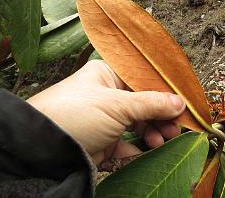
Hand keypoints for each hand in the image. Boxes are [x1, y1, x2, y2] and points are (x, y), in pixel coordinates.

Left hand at [27, 60, 184, 164]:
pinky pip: (127, 141)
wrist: (42, 149)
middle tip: (176, 126)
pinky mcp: (103, 139)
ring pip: (138, 122)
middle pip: (144, 102)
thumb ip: (151, 103)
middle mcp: (107, 93)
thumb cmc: (73, 114)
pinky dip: (139, 145)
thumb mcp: (116, 105)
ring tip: (162, 139)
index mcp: (107, 75)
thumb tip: (179, 102)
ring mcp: (105, 117)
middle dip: (161, 114)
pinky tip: (148, 148)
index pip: (143, 80)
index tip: (182, 102)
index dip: (164, 91)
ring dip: (153, 131)